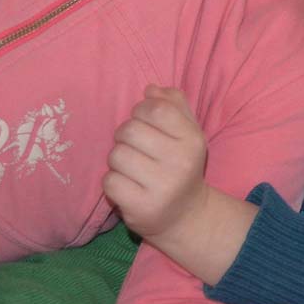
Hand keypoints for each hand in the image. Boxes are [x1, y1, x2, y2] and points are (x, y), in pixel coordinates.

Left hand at [103, 85, 208, 240]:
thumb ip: (174, 106)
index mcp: (193, 140)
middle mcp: (181, 162)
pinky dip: (114, 182)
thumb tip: (150, 88)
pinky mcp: (142, 207)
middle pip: (130, 130)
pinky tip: (128, 186)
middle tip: (135, 147)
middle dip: (125, 136)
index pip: (156, 109)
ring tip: (132, 168)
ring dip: (118, 160)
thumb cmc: (182, 165)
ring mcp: (162, 186)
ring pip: (117, 156)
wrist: (186, 215)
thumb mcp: (188, 132)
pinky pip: (110, 182)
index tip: (144, 121)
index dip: (141, 110)